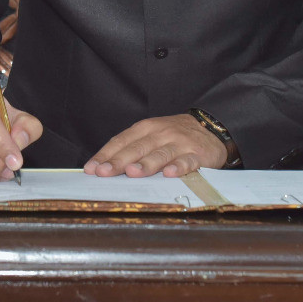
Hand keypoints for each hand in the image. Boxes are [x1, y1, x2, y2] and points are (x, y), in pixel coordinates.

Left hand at [85, 113, 228, 177]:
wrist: (211, 128)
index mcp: (146, 128)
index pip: (121, 141)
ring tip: (132, 173)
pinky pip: (187, 161)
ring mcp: (180, 143)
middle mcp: (161, 133)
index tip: (92, 169)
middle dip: (119, 161)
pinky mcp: (198, 155)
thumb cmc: (174, 136)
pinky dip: (178, 167)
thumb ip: (131, 149)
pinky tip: (169, 174)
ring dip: (146, 164)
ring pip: (160, 154)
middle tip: (104, 172)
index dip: (106, 155)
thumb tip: (104, 166)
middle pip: (137, 148)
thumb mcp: (152, 135)